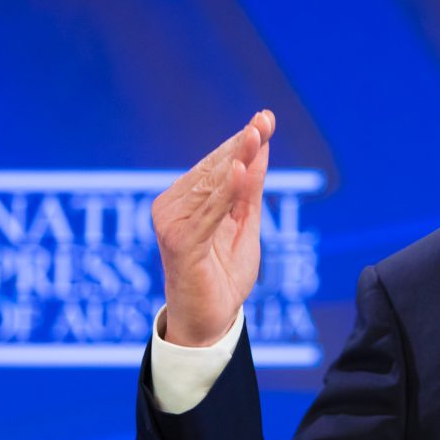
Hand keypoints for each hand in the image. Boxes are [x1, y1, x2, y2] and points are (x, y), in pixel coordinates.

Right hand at [153, 110, 275, 346]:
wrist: (212, 321)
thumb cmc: (225, 273)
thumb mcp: (245, 224)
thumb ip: (249, 189)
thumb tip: (259, 147)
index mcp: (187, 200)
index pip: (218, 164)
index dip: (243, 141)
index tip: (266, 118)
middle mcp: (173, 206)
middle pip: (214, 168)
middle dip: (242, 144)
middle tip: (264, 121)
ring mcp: (173, 224)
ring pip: (211, 185)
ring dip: (235, 159)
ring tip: (256, 136)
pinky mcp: (180, 243)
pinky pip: (207, 213)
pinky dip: (224, 192)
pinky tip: (239, 171)